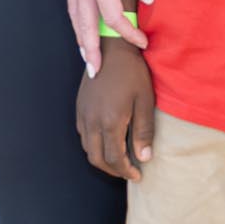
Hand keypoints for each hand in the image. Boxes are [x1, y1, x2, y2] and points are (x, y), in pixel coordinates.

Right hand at [61, 0, 153, 67]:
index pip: (114, 16)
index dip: (128, 33)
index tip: (142, 43)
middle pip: (86, 25)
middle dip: (91, 50)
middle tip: (95, 72)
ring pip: (75, 16)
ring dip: (81, 38)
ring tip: (87, 56)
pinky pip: (72, 4)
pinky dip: (76, 20)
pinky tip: (82, 23)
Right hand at [75, 40, 155, 179]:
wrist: (112, 49)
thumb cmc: (133, 73)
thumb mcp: (145, 100)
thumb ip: (143, 131)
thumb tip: (144, 157)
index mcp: (110, 122)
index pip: (114, 158)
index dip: (126, 171)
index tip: (138, 175)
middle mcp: (92, 122)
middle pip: (97, 159)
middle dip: (113, 170)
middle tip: (128, 172)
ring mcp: (83, 115)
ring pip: (87, 149)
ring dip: (101, 159)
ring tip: (119, 160)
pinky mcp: (79, 108)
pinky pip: (83, 136)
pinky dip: (94, 146)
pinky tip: (107, 142)